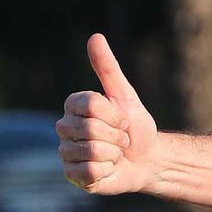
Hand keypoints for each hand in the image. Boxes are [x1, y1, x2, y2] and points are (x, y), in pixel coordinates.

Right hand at [56, 33, 159, 193]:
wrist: (146, 159)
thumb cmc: (135, 126)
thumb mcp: (125, 95)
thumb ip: (107, 68)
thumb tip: (95, 37)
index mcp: (74, 105)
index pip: (90, 105)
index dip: (113, 115)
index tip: (122, 119)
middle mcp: (64, 127)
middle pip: (90, 128)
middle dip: (116, 135)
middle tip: (121, 139)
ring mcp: (66, 152)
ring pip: (91, 151)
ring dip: (114, 153)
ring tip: (116, 153)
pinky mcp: (72, 175)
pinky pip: (90, 171)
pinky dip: (108, 170)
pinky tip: (108, 168)